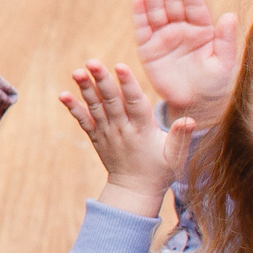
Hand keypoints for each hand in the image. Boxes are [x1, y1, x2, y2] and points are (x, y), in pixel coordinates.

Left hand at [59, 59, 191, 219]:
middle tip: (92, 62)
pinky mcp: (97, 137)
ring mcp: (107, 133)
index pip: (135, 103)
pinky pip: (83, 121)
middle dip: (102, 81)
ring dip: (85, 89)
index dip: (128, 85)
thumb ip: (181, 137)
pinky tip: (63, 95)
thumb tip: (189, 120)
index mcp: (143, 130)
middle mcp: (122, 129)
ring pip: (95, 108)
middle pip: (111, 101)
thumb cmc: (160, 170)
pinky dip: (73, 108)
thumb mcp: (176, 156)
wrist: (134, 190)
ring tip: (77, 72)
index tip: (120, 67)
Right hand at [130, 0, 237, 121]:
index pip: (194, 4)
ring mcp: (164, 37)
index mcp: (202, 28)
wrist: (196, 104)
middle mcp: (181, 29)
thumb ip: (227, 40)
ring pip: (156, 10)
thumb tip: (231, 16)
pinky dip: (139, 14)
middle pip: (173, 1)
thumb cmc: (215, 83)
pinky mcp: (148, 50)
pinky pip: (142, 29)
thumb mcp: (225, 63)